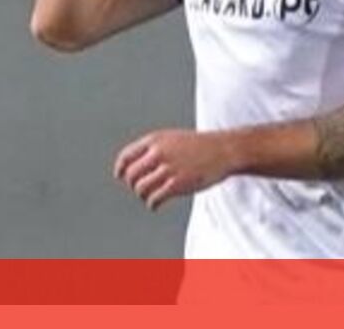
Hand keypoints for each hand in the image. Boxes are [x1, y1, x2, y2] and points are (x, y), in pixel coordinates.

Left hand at [113, 128, 235, 210]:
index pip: (127, 155)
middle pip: (131, 174)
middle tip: (140, 189)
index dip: (121, 168)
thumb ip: (155, 148)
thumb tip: (137, 165)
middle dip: (133, 184)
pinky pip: (154, 198)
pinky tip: (155, 205)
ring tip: (150, 198)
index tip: (120, 176)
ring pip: (140, 188)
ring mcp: (167, 168)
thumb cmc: (200, 146)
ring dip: (142, 196)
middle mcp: (158, 153)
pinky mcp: (177, 184)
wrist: (224, 150)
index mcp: (155, 140)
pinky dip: (152, 204)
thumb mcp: (173, 138)